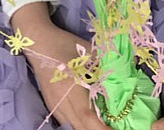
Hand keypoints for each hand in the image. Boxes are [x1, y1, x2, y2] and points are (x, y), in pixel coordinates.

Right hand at [10, 2, 107, 129]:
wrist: (37, 42)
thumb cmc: (64, 44)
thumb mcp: (88, 52)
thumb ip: (105, 65)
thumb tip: (126, 74)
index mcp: (70, 86)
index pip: (87, 116)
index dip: (102, 128)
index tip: (114, 129)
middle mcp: (61, 101)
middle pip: (81, 127)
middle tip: (115, 127)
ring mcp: (54, 105)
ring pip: (73, 127)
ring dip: (88, 129)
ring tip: (104, 125)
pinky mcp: (51, 105)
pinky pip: (68, 122)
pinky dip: (80, 125)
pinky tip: (90, 122)